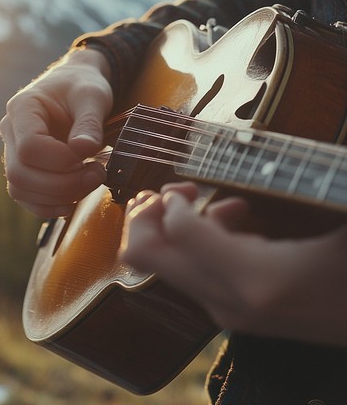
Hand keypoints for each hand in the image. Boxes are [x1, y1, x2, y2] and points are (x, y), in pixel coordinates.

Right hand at [0, 48, 112, 217]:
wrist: (76, 85)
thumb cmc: (83, 86)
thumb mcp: (93, 95)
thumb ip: (89, 122)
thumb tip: (84, 150)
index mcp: (22, 108)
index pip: (30, 146)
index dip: (62, 160)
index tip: (90, 154)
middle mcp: (10, 131)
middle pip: (20, 173)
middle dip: (62, 184)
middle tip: (98, 174)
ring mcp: (13, 151)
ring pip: (20, 189)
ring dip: (57, 197)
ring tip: (90, 181)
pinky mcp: (24, 168)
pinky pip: (25, 197)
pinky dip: (48, 206)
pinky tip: (72, 202)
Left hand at [121, 182, 346, 346]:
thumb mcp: (334, 215)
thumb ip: (284, 188)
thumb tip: (236, 164)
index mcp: (256, 277)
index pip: (179, 232)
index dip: (173, 199)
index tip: (189, 186)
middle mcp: (229, 299)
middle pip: (145, 255)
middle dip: (146, 214)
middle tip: (177, 191)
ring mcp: (226, 308)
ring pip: (161, 263)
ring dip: (171, 223)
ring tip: (206, 200)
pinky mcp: (231, 309)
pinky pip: (189, 269)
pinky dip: (195, 239)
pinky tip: (232, 218)